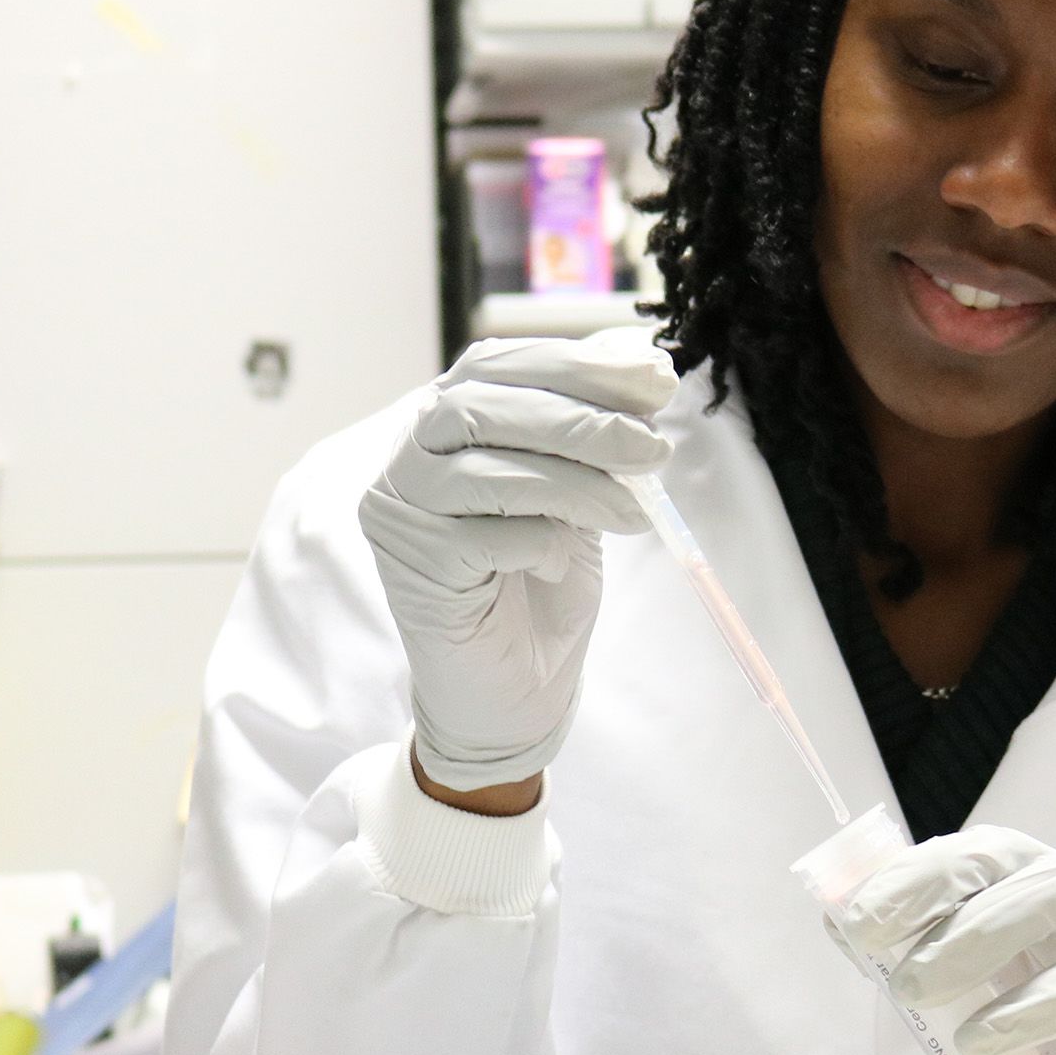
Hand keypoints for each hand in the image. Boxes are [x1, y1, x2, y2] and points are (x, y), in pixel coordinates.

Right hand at [360, 330, 676, 792]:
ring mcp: (400, 509)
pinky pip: (483, 535)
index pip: (499, 362)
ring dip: (578, 483)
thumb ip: (596, 431)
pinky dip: (540, 541)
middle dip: (582, 420)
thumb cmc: (542, 587)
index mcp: (449, 422)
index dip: (577, 363)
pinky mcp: (411, 564)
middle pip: (485, 405)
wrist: (517, 693)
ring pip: (487, 468)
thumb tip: (646, 362)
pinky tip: (559, 564)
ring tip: (636, 511)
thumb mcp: (581, 492)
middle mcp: (411, 455)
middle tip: (654, 448)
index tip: (655, 379)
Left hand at [837, 827, 1055, 1054]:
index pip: (978, 857)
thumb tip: (836, 919)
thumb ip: (910, 947)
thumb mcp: (959, 985)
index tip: (860, 926)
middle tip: (910, 987)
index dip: (920, 880)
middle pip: (1045, 887)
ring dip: (1042, 993)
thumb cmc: (1021, 1021)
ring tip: (976, 1039)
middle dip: (972, 931)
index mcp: (1029, 881)